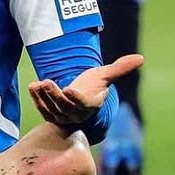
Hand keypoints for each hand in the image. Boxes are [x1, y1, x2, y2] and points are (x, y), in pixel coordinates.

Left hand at [28, 54, 143, 128]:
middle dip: (55, 95)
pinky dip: (36, 99)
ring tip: (37, 84)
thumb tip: (141, 57)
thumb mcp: (105, 75)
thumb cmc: (94, 85)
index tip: (69, 90)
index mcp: (90, 105)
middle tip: (47, 82)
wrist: (81, 97)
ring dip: (43, 97)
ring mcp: (63, 116)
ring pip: (52, 109)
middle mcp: (76, 114)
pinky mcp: (51, 115)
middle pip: (64, 107)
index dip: (76, 98)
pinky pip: (43, 109)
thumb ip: (120, 68)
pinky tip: (33, 86)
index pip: (83, 104)